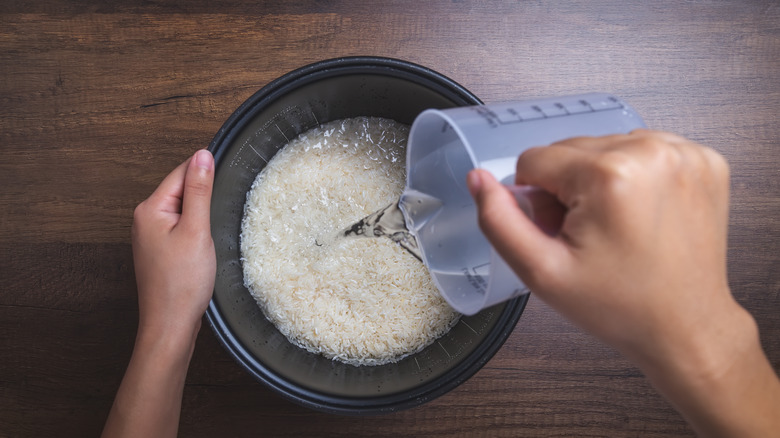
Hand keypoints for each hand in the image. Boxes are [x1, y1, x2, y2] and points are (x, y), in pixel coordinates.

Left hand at [103, 150, 215, 437]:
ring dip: (202, 214)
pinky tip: (207, 243)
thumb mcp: (197, 230)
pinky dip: (197, 230)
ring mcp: (151, 236)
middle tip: (224, 209)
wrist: (171, 324)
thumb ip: (199, 190)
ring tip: (216, 230)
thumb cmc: (182, 283)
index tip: (230, 174)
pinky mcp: (160, 250)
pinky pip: (182, 227)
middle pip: (182, 190)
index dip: (206, 173)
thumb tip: (202, 155)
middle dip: (205, 196)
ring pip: (184, 210)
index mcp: (150, 208)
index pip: (181, 173)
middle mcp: (145, 219)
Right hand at [467, 130, 778, 436]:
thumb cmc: (621, 306)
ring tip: (616, 225)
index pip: (533, 160)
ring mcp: (683, 153)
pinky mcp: (703, 159)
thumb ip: (499, 221)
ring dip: (598, 179)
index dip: (537, 201)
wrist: (685, 326)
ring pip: (603, 146)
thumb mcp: (541, 272)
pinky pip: (641, 150)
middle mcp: (650, 152)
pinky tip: (640, 213)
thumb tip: (477, 179)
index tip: (563, 233)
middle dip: (566, 189)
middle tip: (588, 234)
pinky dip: (633, 176)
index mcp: (609, 175)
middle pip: (569, 149)